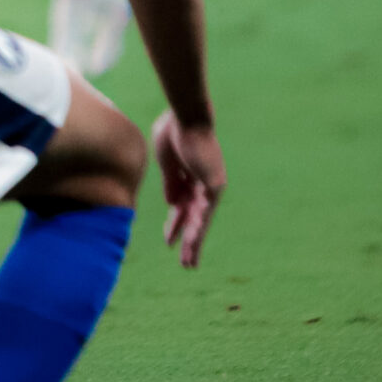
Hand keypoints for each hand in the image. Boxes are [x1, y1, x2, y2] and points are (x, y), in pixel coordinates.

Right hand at [151, 110, 222, 268]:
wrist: (186, 117)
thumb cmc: (173, 131)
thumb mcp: (167, 162)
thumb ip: (170, 182)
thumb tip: (172, 204)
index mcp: (189, 177)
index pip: (182, 207)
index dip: (175, 225)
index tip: (168, 242)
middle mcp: (203, 185)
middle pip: (195, 219)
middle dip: (189, 241)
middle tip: (187, 263)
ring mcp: (210, 186)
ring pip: (202, 221)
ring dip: (195, 242)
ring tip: (189, 263)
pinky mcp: (214, 186)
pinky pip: (205, 212)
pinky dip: (198, 228)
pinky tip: (191, 242)